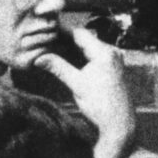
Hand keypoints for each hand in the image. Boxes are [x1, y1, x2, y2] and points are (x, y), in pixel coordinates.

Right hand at [32, 25, 135, 157]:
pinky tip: (63, 60)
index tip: (44, 32)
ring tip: (49, 50)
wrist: (120, 125)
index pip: (79, 33)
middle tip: (43, 42)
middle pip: (83, 40)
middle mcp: (111, 52)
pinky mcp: (110, 69)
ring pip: (86, 49)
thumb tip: (37, 57)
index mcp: (105, 52)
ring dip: (69, 50)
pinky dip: (78, 59)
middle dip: (63, 41)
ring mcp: (112, 60)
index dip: (60, 32)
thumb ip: (58, 67)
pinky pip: (91, 58)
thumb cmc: (101, 106)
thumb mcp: (76, 84)